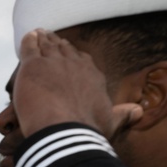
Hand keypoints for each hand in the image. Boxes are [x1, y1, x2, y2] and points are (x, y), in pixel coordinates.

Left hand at [14, 29, 141, 139]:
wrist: (65, 131)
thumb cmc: (88, 130)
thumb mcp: (111, 121)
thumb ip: (123, 115)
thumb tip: (138, 112)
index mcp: (91, 76)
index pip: (82, 60)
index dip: (74, 55)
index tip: (69, 51)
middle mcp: (74, 65)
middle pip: (64, 49)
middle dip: (57, 44)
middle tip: (50, 38)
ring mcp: (53, 63)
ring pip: (47, 45)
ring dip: (43, 39)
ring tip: (38, 35)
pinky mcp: (33, 66)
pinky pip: (29, 47)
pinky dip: (28, 41)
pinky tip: (28, 36)